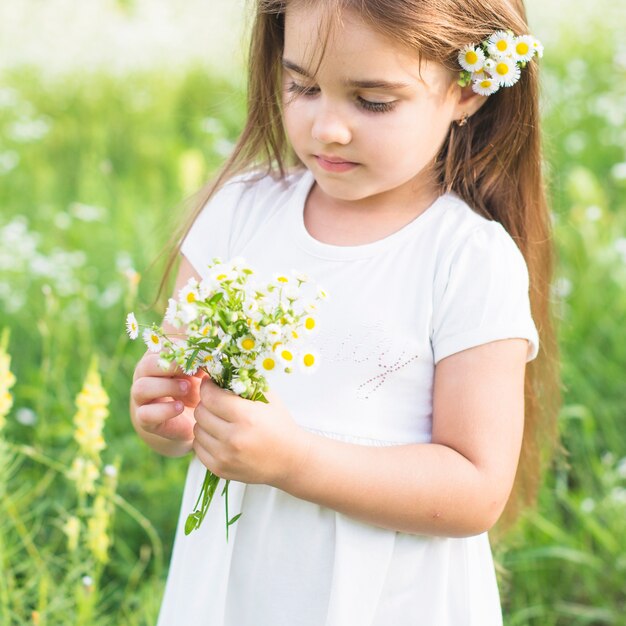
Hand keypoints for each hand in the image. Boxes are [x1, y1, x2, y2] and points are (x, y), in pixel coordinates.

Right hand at [131, 352, 203, 445]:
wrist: (186, 421)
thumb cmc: (192, 390)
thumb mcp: (197, 373)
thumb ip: (200, 362)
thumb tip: (210, 353)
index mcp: (155, 360)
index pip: (159, 349)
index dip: (178, 351)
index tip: (198, 357)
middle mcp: (143, 377)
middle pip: (146, 365)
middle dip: (169, 367)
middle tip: (190, 371)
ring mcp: (140, 399)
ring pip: (142, 388)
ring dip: (166, 387)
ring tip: (186, 388)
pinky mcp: (143, 419)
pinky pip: (145, 414)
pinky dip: (164, 410)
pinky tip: (180, 407)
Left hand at [193, 377, 310, 485]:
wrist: (290, 459)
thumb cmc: (279, 425)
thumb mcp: (267, 398)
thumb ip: (244, 384)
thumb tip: (218, 373)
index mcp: (247, 416)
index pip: (210, 396)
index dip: (207, 387)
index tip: (211, 384)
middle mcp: (234, 438)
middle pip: (200, 413)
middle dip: (206, 403)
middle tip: (216, 402)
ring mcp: (225, 456)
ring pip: (197, 430)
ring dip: (205, 422)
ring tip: (219, 420)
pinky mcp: (220, 469)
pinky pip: (198, 448)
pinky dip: (205, 439)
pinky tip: (218, 435)